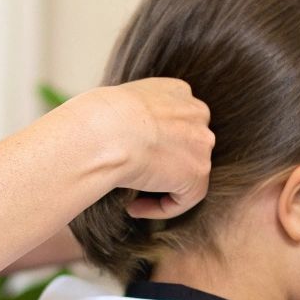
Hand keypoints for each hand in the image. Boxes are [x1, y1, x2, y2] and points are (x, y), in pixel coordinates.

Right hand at [75, 78, 213, 218]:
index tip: (134, 154)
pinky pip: (184, 199)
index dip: (156, 143)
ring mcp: (201, 143)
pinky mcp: (197, 173)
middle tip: (135, 177)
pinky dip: (159, 208)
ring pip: (187, 173)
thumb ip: (134, 117)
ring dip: (160, 188)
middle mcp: (196, 113)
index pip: (176, 121)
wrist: (106, 132)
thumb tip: (125, 139)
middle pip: (187, 145)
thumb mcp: (118, 103)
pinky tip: (133, 207)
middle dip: (164, 164)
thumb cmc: (97, 118)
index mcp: (177, 91)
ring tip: (131, 197)